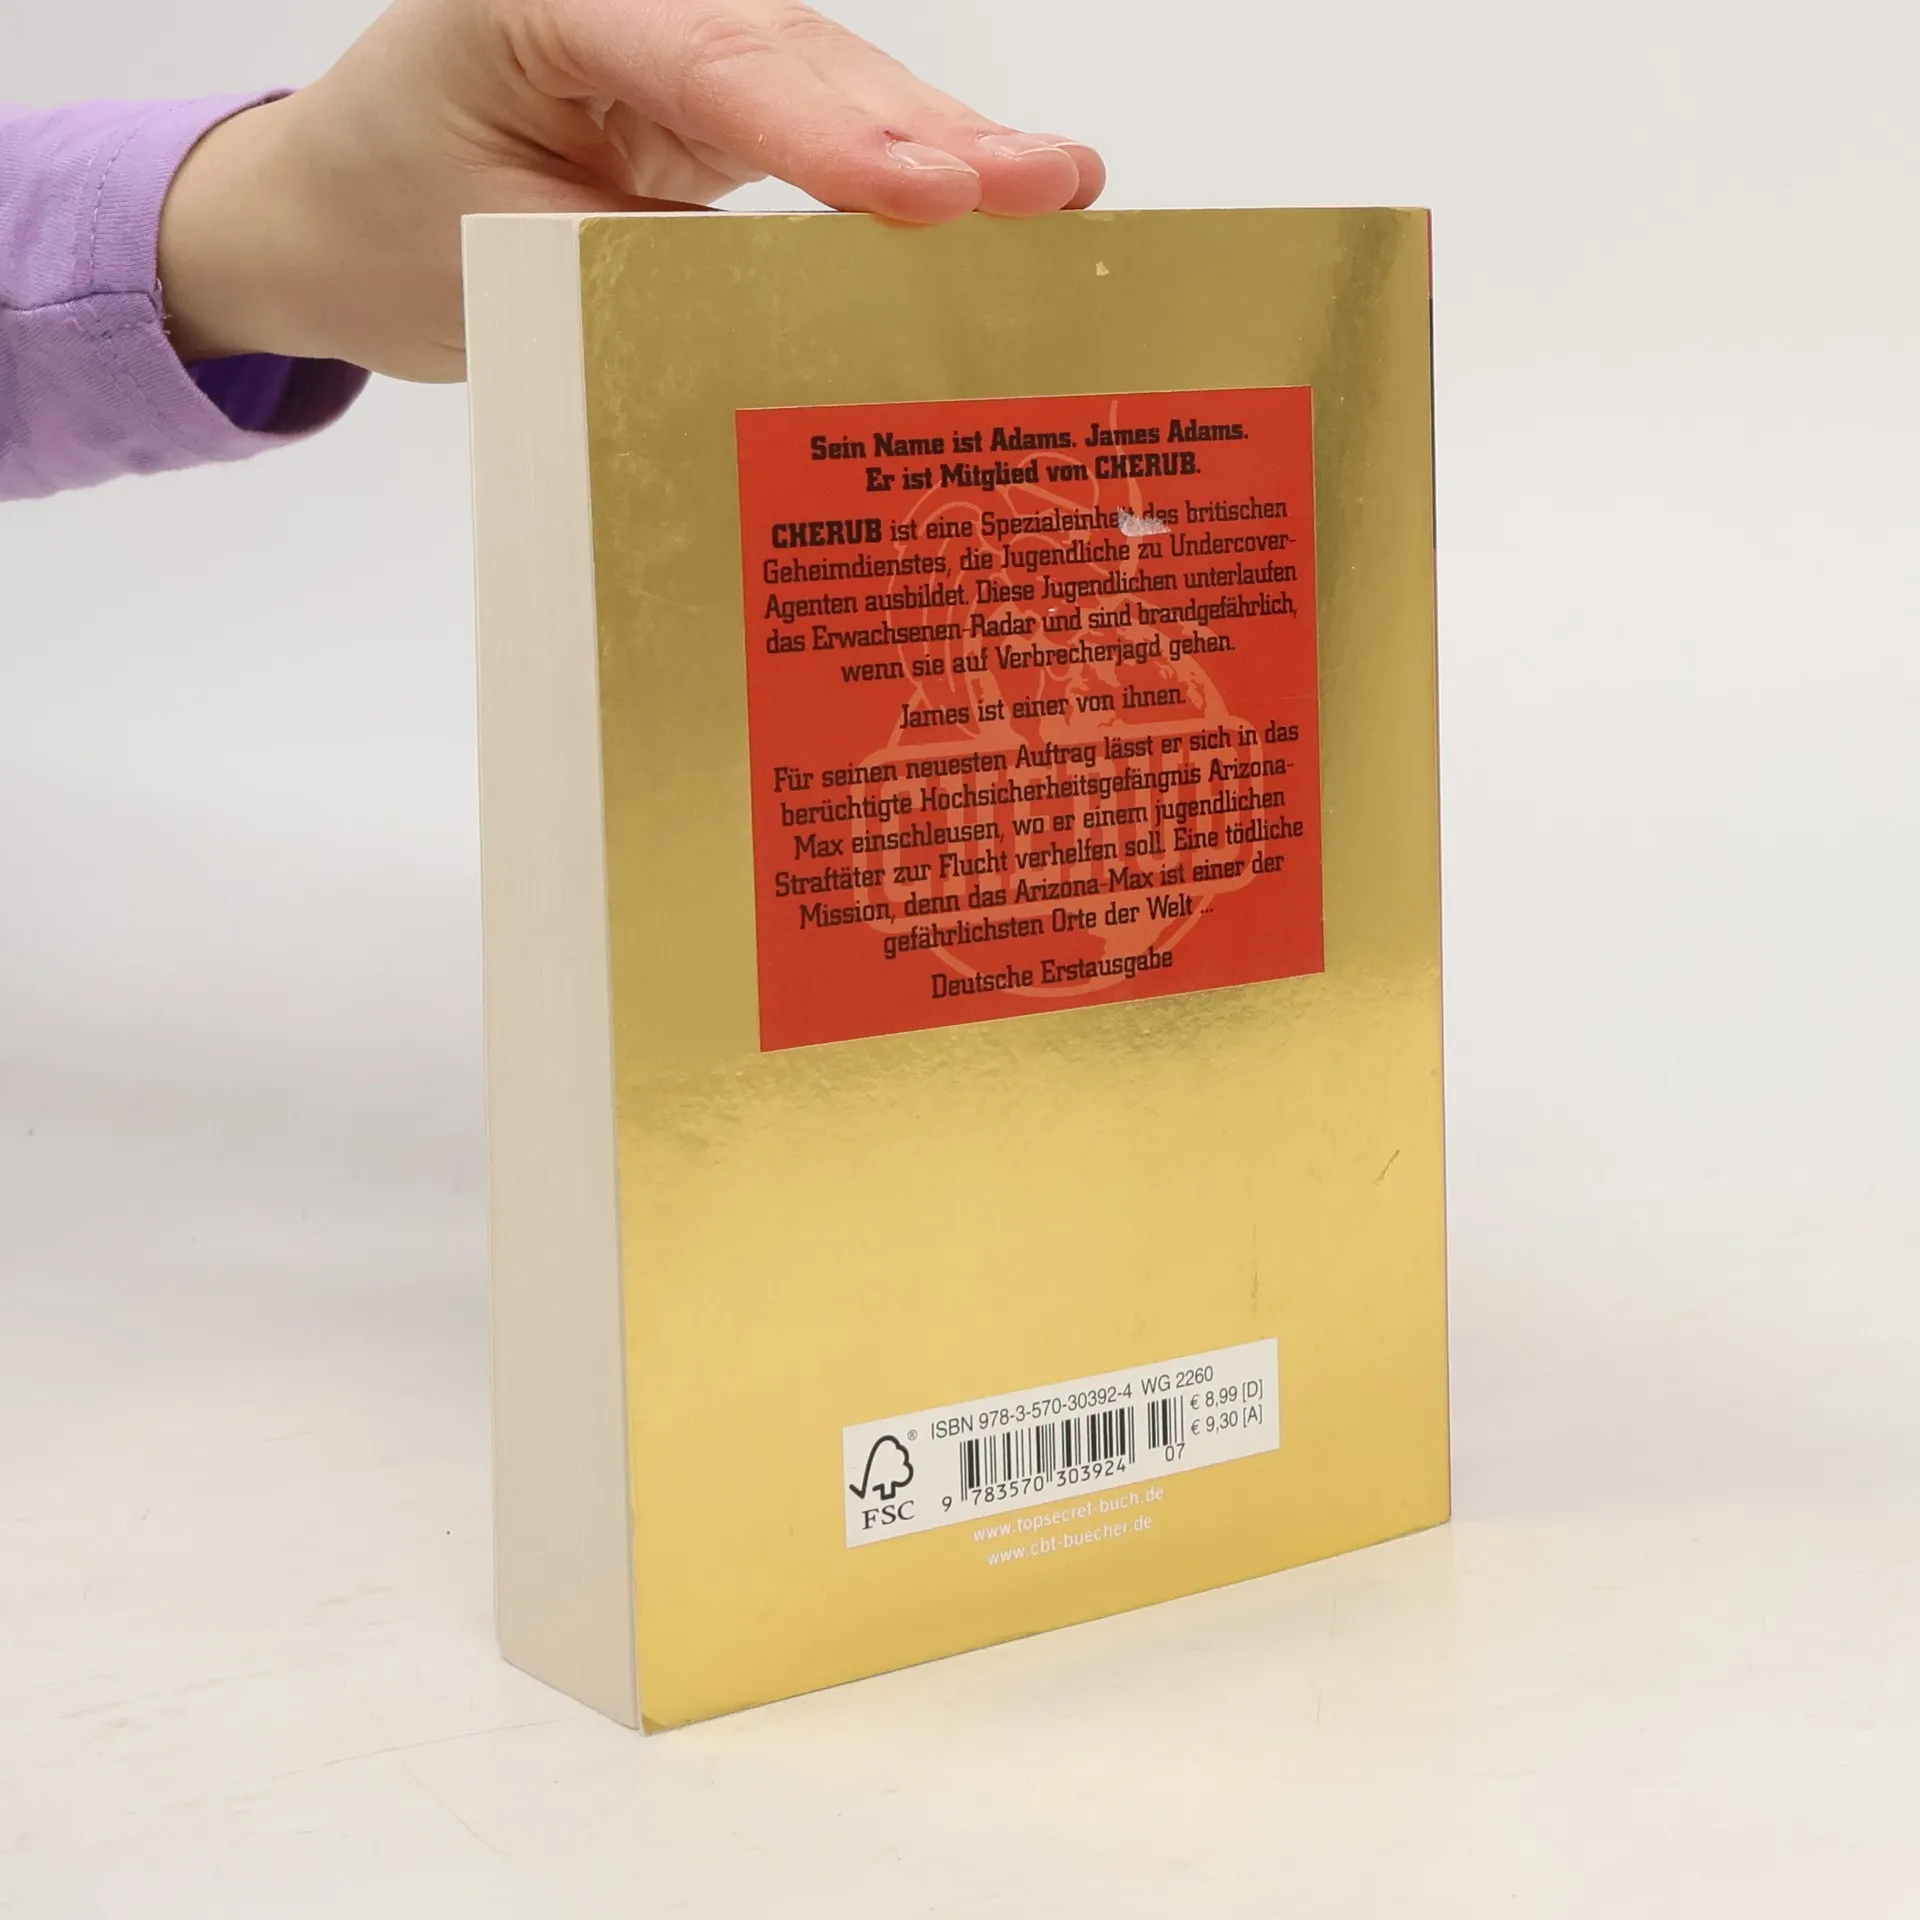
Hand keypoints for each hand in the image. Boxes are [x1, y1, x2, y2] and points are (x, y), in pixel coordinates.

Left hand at [157, 0, 1104, 381]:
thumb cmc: (395, 234)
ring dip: (947, 143)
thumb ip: (646, 269)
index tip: (929, 191)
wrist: (339, 220)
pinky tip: (1002, 198)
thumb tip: (806, 322)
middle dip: (922, 128)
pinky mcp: (715, 100)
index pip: (702, 62)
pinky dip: (908, 170)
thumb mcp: (506, 266)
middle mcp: (623, 1)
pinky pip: (824, 127)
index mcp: (535, 5)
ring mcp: (678, 42)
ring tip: (1058, 192)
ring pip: (830, 79)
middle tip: (1044, 186)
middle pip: (794, 54)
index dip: (825, 132)